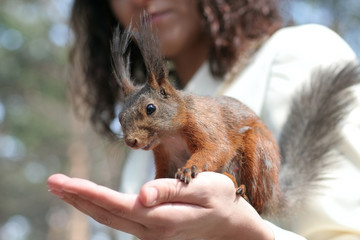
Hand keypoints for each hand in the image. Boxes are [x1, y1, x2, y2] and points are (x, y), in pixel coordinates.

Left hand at [47, 172, 272, 239]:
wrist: (232, 226)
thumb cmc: (220, 200)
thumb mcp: (203, 188)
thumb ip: (172, 191)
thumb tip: (142, 194)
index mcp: (161, 218)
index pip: (116, 204)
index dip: (88, 193)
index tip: (63, 182)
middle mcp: (151, 230)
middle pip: (106, 214)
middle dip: (77, 197)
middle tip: (52, 182)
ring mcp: (151, 234)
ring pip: (110, 219)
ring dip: (85, 203)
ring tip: (64, 188)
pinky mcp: (152, 232)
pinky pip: (120, 220)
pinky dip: (101, 208)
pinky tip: (91, 200)